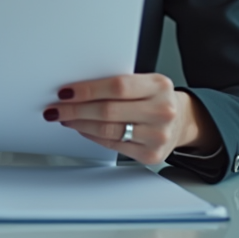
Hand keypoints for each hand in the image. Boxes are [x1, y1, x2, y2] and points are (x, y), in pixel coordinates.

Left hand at [45, 73, 218, 163]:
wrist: (181, 121)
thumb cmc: (156, 98)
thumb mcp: (146, 82)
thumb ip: (119, 84)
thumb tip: (77, 89)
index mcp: (159, 86)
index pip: (117, 86)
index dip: (88, 89)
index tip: (66, 91)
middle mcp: (161, 111)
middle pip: (108, 110)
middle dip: (76, 109)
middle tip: (57, 108)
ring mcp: (157, 136)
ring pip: (107, 131)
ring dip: (80, 124)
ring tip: (65, 118)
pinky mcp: (150, 155)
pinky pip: (113, 145)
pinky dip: (92, 136)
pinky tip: (83, 129)